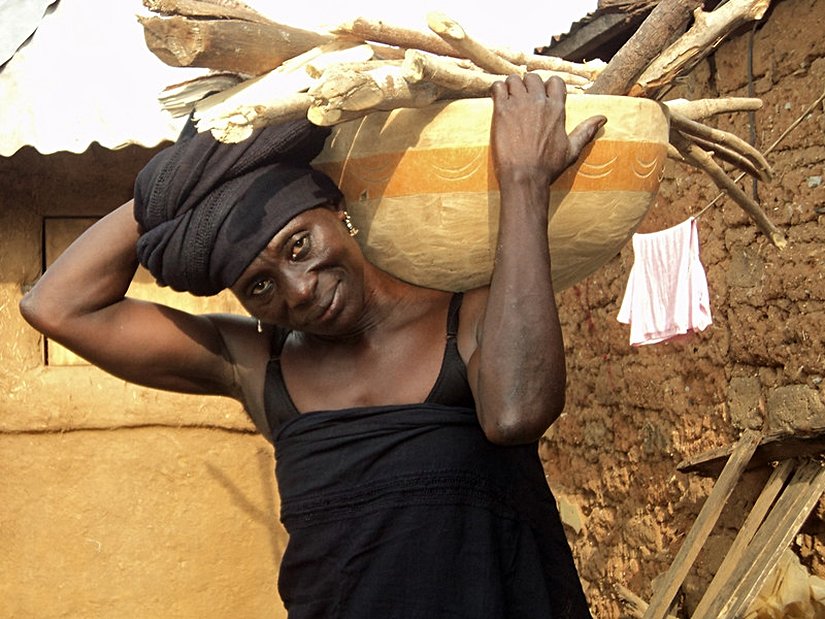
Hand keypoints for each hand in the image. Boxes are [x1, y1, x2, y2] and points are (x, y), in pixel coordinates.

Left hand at [490, 74, 605, 185]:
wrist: (524, 176)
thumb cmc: (547, 167)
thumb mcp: (572, 150)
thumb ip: (586, 131)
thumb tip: (602, 119)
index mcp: (557, 109)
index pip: (555, 81)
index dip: (547, 86)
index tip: (541, 96)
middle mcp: (539, 102)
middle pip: (533, 78)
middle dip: (527, 85)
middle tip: (521, 99)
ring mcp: (519, 104)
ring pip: (514, 79)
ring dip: (511, 87)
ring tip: (508, 99)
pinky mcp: (502, 111)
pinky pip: (498, 87)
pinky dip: (497, 90)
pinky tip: (497, 100)